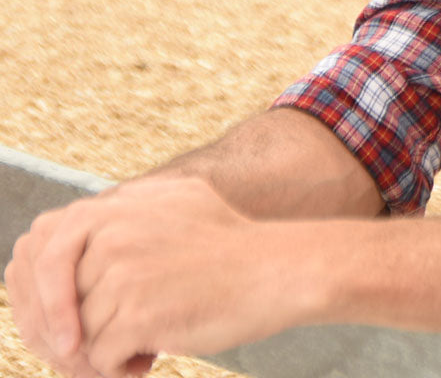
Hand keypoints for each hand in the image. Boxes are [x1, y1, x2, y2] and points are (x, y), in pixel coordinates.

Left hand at [7, 177, 299, 377]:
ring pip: (77, 335)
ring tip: (147, 343)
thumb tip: (72, 246)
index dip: (36, 290)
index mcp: (119, 204)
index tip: (57, 320)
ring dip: (104, 351)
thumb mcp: (177, 205)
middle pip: (53, 300)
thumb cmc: (232, 246)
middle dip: (64, 333)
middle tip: (94, 350)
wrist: (278, 269)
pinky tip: (155, 354)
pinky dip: (122, 368)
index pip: (39, 245)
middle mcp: (113, 230)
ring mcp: (123, 270)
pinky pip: (99, 359)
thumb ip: (126, 216)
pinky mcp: (135, 311)